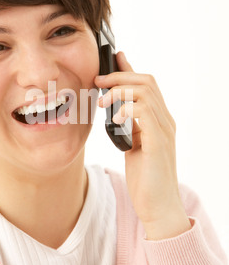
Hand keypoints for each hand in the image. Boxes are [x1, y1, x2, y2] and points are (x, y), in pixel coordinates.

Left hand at [95, 51, 190, 239]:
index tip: (114, 58)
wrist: (159, 206)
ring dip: (120, 92)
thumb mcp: (134, 145)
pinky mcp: (158, 142)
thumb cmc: (145, 178)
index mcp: (159, 120)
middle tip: (98, 81)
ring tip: (103, 102)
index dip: (129, 69)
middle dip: (120, 77)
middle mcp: (165, 121)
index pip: (146, 85)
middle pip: (147, 82)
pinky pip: (145, 113)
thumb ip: (130, 126)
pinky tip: (115, 118)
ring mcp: (164, 130)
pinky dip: (127, 109)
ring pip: (145, 92)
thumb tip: (117, 110)